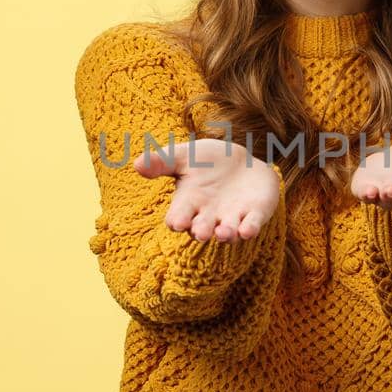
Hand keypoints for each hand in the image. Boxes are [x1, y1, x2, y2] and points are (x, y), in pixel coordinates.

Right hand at [134, 138, 280, 242]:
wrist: (241, 163)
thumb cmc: (206, 162)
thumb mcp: (184, 157)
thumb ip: (162, 161)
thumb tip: (137, 164)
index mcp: (188, 204)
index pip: (179, 216)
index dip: (178, 220)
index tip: (176, 222)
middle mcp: (209, 216)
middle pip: (202, 228)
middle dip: (201, 230)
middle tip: (200, 233)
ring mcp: (232, 217)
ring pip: (227, 231)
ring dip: (226, 234)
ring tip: (223, 233)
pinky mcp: (254, 215)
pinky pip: (251, 225)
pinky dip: (249, 229)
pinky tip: (247, 231)